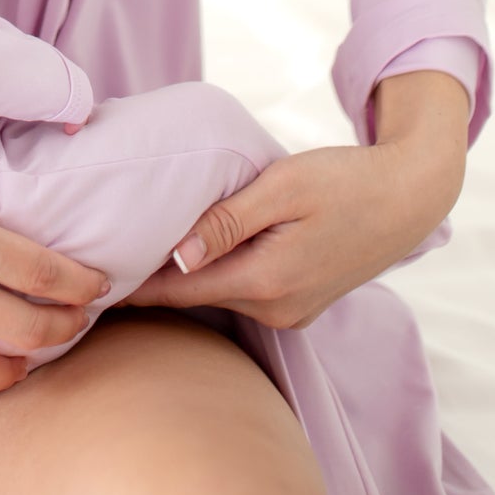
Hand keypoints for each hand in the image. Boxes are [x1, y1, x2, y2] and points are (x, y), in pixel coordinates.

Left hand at [126, 71, 469, 330]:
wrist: (409, 197)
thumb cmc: (346, 180)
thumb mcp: (284, 187)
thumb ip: (228, 220)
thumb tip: (176, 254)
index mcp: (267, 282)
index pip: (177, 292)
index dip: (130, 285)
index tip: (86, 279)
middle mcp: (276, 310)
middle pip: (192, 296)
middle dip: (149, 278)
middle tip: (95, 256)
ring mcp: (289, 313)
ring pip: (216, 294)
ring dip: (181, 275)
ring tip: (130, 249)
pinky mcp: (297, 305)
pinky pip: (241, 291)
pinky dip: (214, 273)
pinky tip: (191, 250)